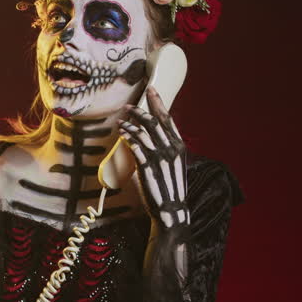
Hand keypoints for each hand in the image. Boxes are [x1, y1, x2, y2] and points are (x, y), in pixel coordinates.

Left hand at [117, 86, 189, 230]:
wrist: (171, 210)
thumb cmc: (170, 188)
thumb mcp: (173, 166)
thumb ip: (165, 151)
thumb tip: (150, 140)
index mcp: (179, 147)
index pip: (168, 119)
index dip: (158, 103)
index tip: (151, 90)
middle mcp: (171, 149)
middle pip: (154, 122)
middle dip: (140, 111)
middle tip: (129, 106)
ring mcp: (160, 157)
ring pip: (143, 132)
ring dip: (130, 124)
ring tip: (121, 121)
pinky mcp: (147, 166)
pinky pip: (136, 146)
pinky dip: (128, 137)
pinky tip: (122, 133)